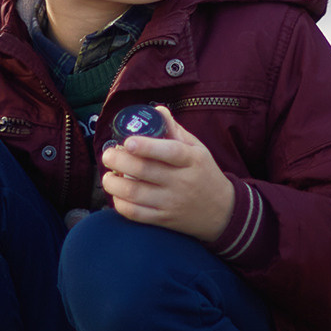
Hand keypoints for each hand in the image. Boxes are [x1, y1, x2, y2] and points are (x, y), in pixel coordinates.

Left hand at [101, 106, 234, 243]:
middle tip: (108, 154)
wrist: (222, 212)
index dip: (147, 146)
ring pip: (135, 194)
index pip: (169, 151)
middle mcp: (181, 181)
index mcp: (191, 159)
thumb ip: (175, 130)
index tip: (128, 142)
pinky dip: (120, 204)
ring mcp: (172, 202)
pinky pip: (136, 214)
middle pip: (144, 171)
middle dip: (119, 161)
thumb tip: (157, 110)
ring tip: (108, 176)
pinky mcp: (164, 219)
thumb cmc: (204, 174)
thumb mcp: (198, 149)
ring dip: (113, 184)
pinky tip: (117, 195)